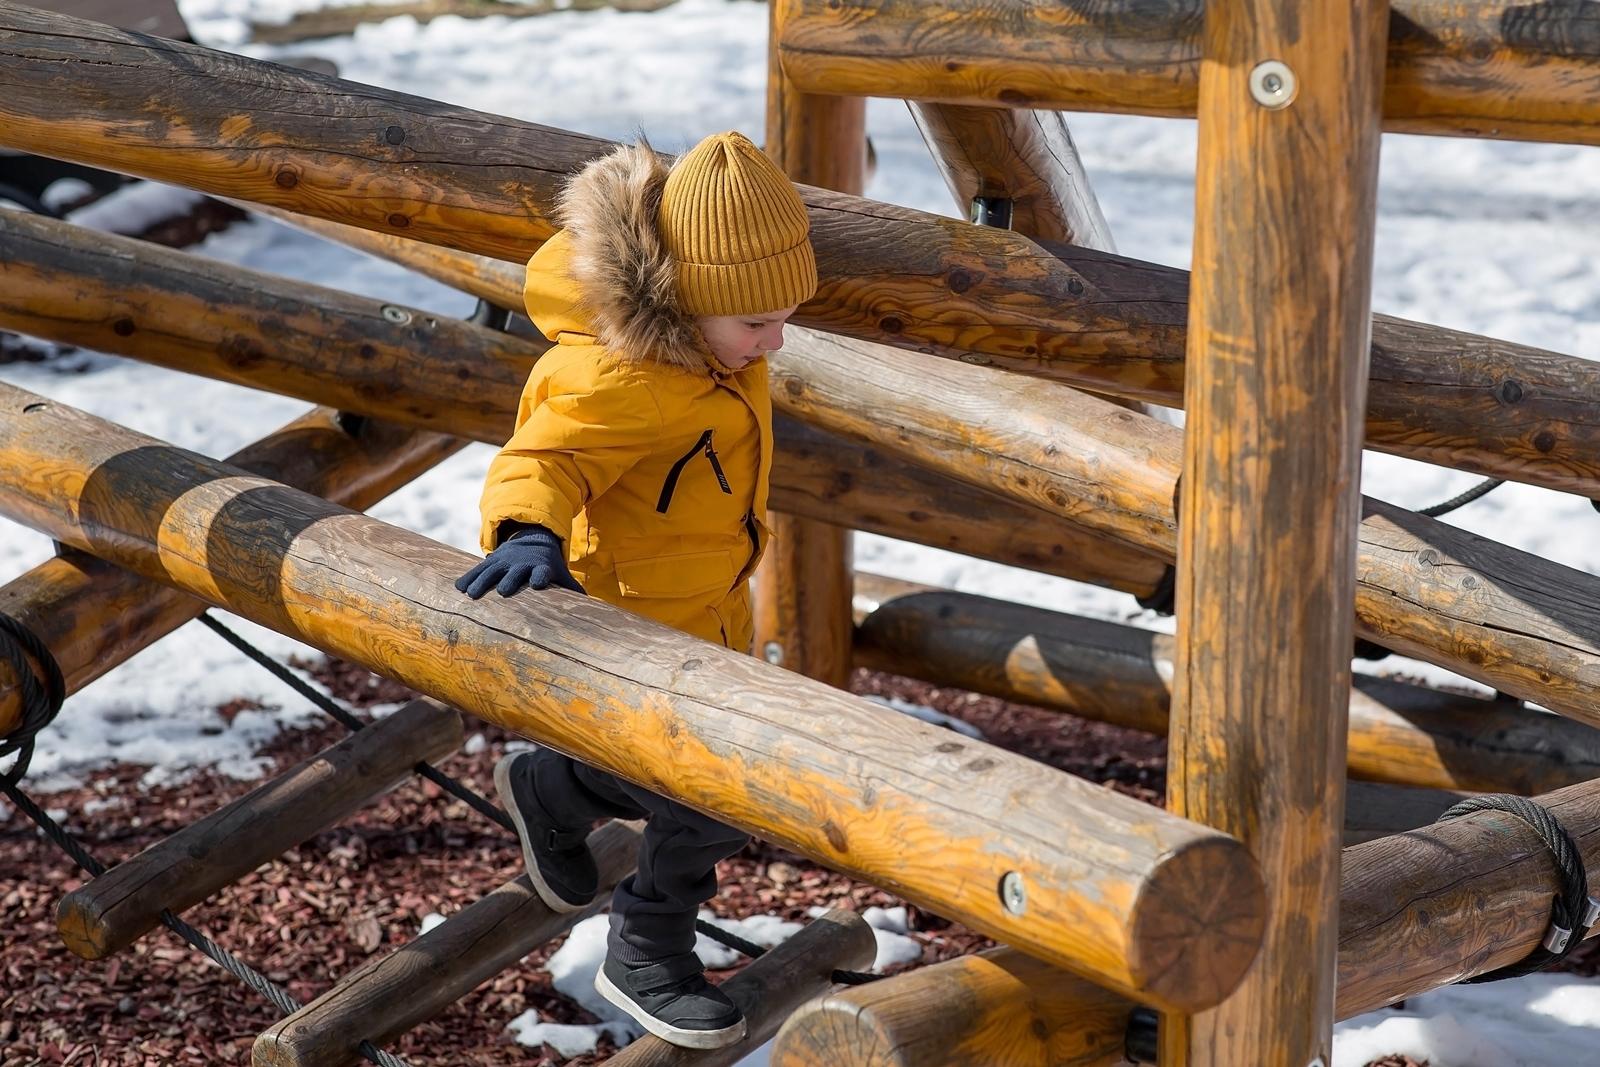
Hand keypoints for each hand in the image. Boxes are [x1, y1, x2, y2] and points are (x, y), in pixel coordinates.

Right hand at [456, 524, 585, 598]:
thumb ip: (573, 590)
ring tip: (470, 594)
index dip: (541, 576)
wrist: (531, 539)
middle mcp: (522, 564)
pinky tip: (457, 588)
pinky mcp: (491, 560)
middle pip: (515, 573)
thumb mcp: (561, 573)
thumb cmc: (548, 565)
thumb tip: (592, 607)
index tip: (539, 583)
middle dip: (510, 580)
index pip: (543, 572)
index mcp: (541, 568)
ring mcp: (505, 561)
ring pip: (492, 571)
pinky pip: (477, 569)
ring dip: (482, 582)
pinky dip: (468, 577)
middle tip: (504, 591)